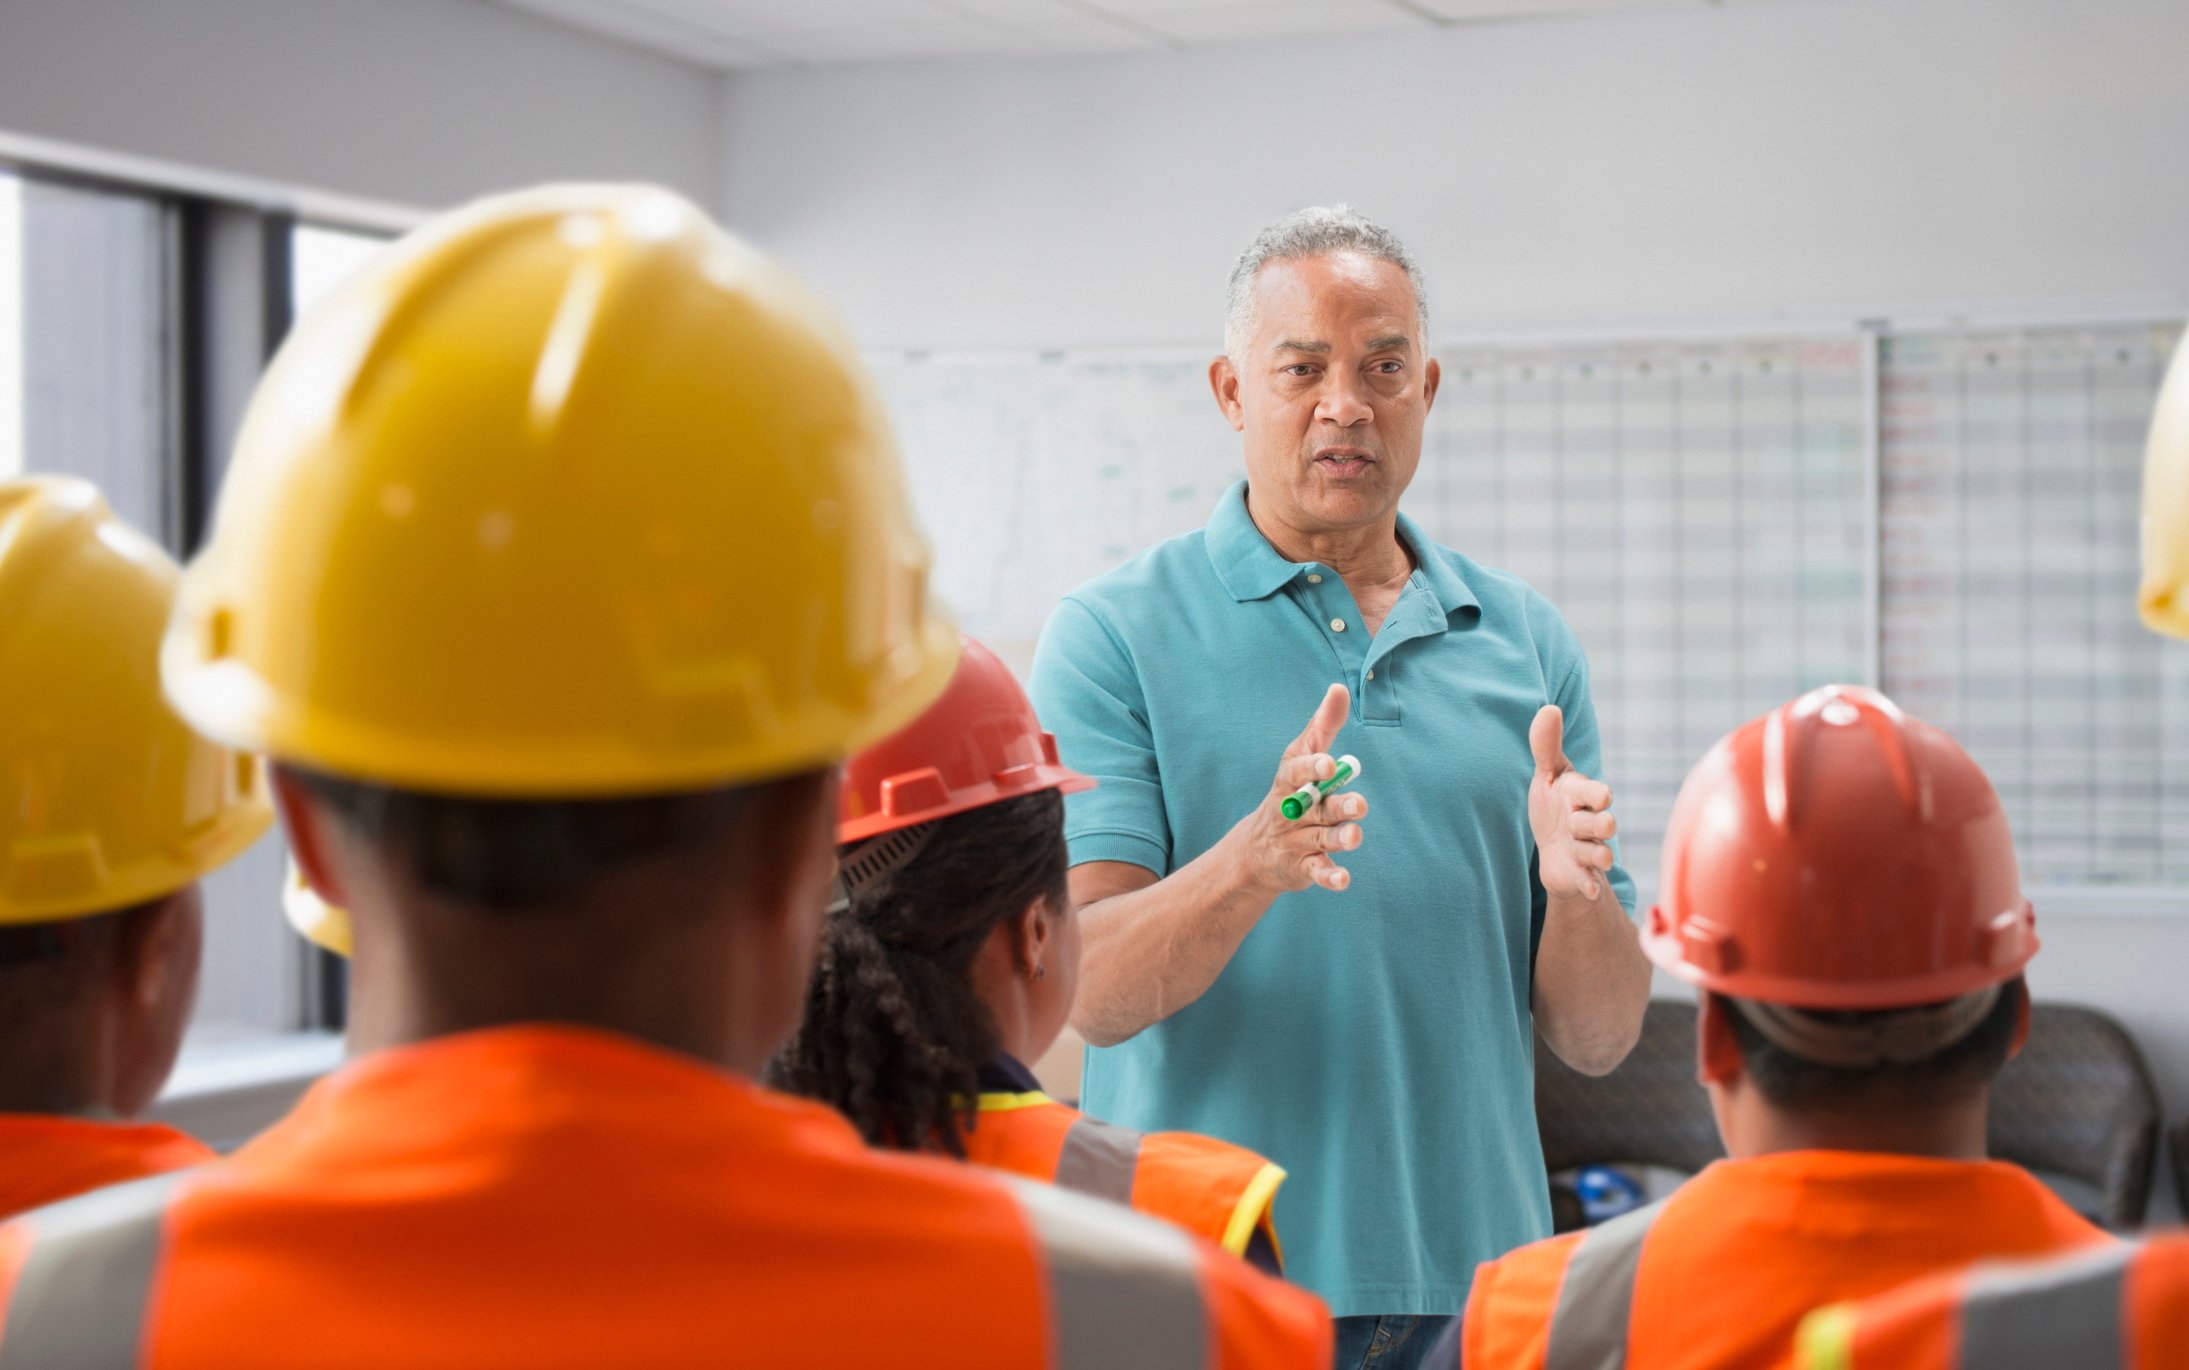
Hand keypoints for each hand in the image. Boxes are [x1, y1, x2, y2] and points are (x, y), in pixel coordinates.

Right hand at [1227, 683, 1367, 897]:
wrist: (1257, 850)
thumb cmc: (1290, 792)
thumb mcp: (1300, 758)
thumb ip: (1322, 726)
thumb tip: (1339, 688)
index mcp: (1291, 783)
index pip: (1298, 773)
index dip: (1312, 769)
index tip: (1329, 764)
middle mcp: (1293, 811)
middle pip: (1317, 808)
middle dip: (1337, 806)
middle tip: (1359, 805)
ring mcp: (1297, 841)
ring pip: (1321, 840)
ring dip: (1339, 839)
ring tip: (1355, 836)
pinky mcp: (1304, 867)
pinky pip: (1317, 872)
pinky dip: (1330, 877)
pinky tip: (1344, 878)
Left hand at [1529, 705, 1616, 900]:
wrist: (1553, 848)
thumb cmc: (1553, 805)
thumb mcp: (1548, 775)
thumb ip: (1546, 746)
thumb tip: (1549, 707)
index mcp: (1581, 796)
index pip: (1595, 793)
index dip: (1597, 794)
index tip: (1602, 796)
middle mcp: (1588, 823)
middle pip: (1602, 824)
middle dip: (1600, 824)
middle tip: (1603, 823)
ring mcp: (1586, 850)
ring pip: (1599, 853)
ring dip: (1599, 855)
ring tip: (1602, 857)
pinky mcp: (1580, 874)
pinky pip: (1589, 883)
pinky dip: (1590, 886)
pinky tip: (1590, 891)